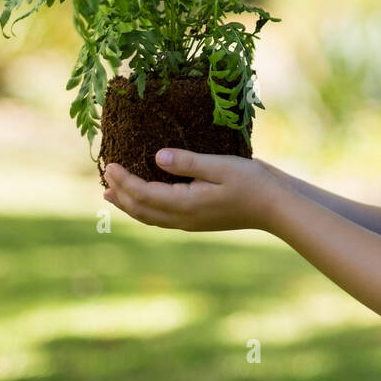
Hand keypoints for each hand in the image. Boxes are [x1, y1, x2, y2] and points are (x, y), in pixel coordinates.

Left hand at [102, 148, 288, 233]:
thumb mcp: (220, 166)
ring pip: (151, 217)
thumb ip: (187, 162)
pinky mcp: (199, 220)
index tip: (109, 165)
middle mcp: (184, 218)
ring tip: (114, 194)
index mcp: (186, 204)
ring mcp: (192, 222)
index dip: (123, 181)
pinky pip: (163, 218)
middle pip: (142, 210)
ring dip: (130, 205)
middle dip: (121, 195)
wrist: (275, 207)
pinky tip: (147, 201)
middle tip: (105, 180)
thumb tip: (156, 158)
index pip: (144, 194)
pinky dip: (147, 209)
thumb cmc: (252, 183)